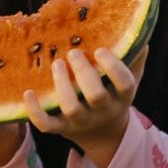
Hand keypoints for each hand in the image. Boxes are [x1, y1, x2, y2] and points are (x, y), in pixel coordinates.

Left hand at [24, 45, 145, 167]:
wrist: (104, 135)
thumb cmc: (115, 96)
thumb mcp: (130, 80)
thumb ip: (135, 58)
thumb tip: (139, 32)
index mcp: (121, 97)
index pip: (124, 83)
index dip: (113, 67)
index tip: (100, 49)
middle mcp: (103, 111)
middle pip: (96, 96)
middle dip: (84, 73)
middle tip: (74, 52)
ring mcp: (81, 122)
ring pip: (71, 108)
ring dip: (63, 85)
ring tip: (57, 63)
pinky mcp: (62, 129)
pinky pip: (47, 125)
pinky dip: (35, 111)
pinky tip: (28, 92)